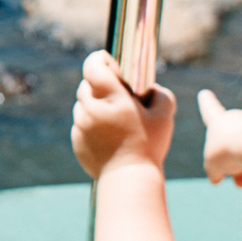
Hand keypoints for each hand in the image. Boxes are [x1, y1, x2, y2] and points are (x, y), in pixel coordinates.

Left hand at [73, 50, 174, 178]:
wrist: (128, 180)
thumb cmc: (148, 146)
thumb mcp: (165, 117)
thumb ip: (161, 94)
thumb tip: (152, 89)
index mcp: (110, 98)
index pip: (93, 66)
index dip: (100, 60)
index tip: (109, 62)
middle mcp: (90, 110)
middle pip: (86, 86)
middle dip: (99, 84)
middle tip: (116, 93)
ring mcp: (80, 127)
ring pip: (82, 106)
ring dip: (94, 106)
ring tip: (114, 117)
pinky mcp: (77, 142)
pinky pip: (81, 126)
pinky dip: (91, 126)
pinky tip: (108, 136)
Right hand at [195, 89, 241, 187]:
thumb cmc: (228, 151)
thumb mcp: (212, 165)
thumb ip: (213, 170)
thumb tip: (217, 177)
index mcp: (219, 121)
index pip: (209, 110)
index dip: (206, 103)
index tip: (204, 93)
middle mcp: (239, 118)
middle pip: (232, 143)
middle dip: (231, 164)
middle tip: (234, 180)